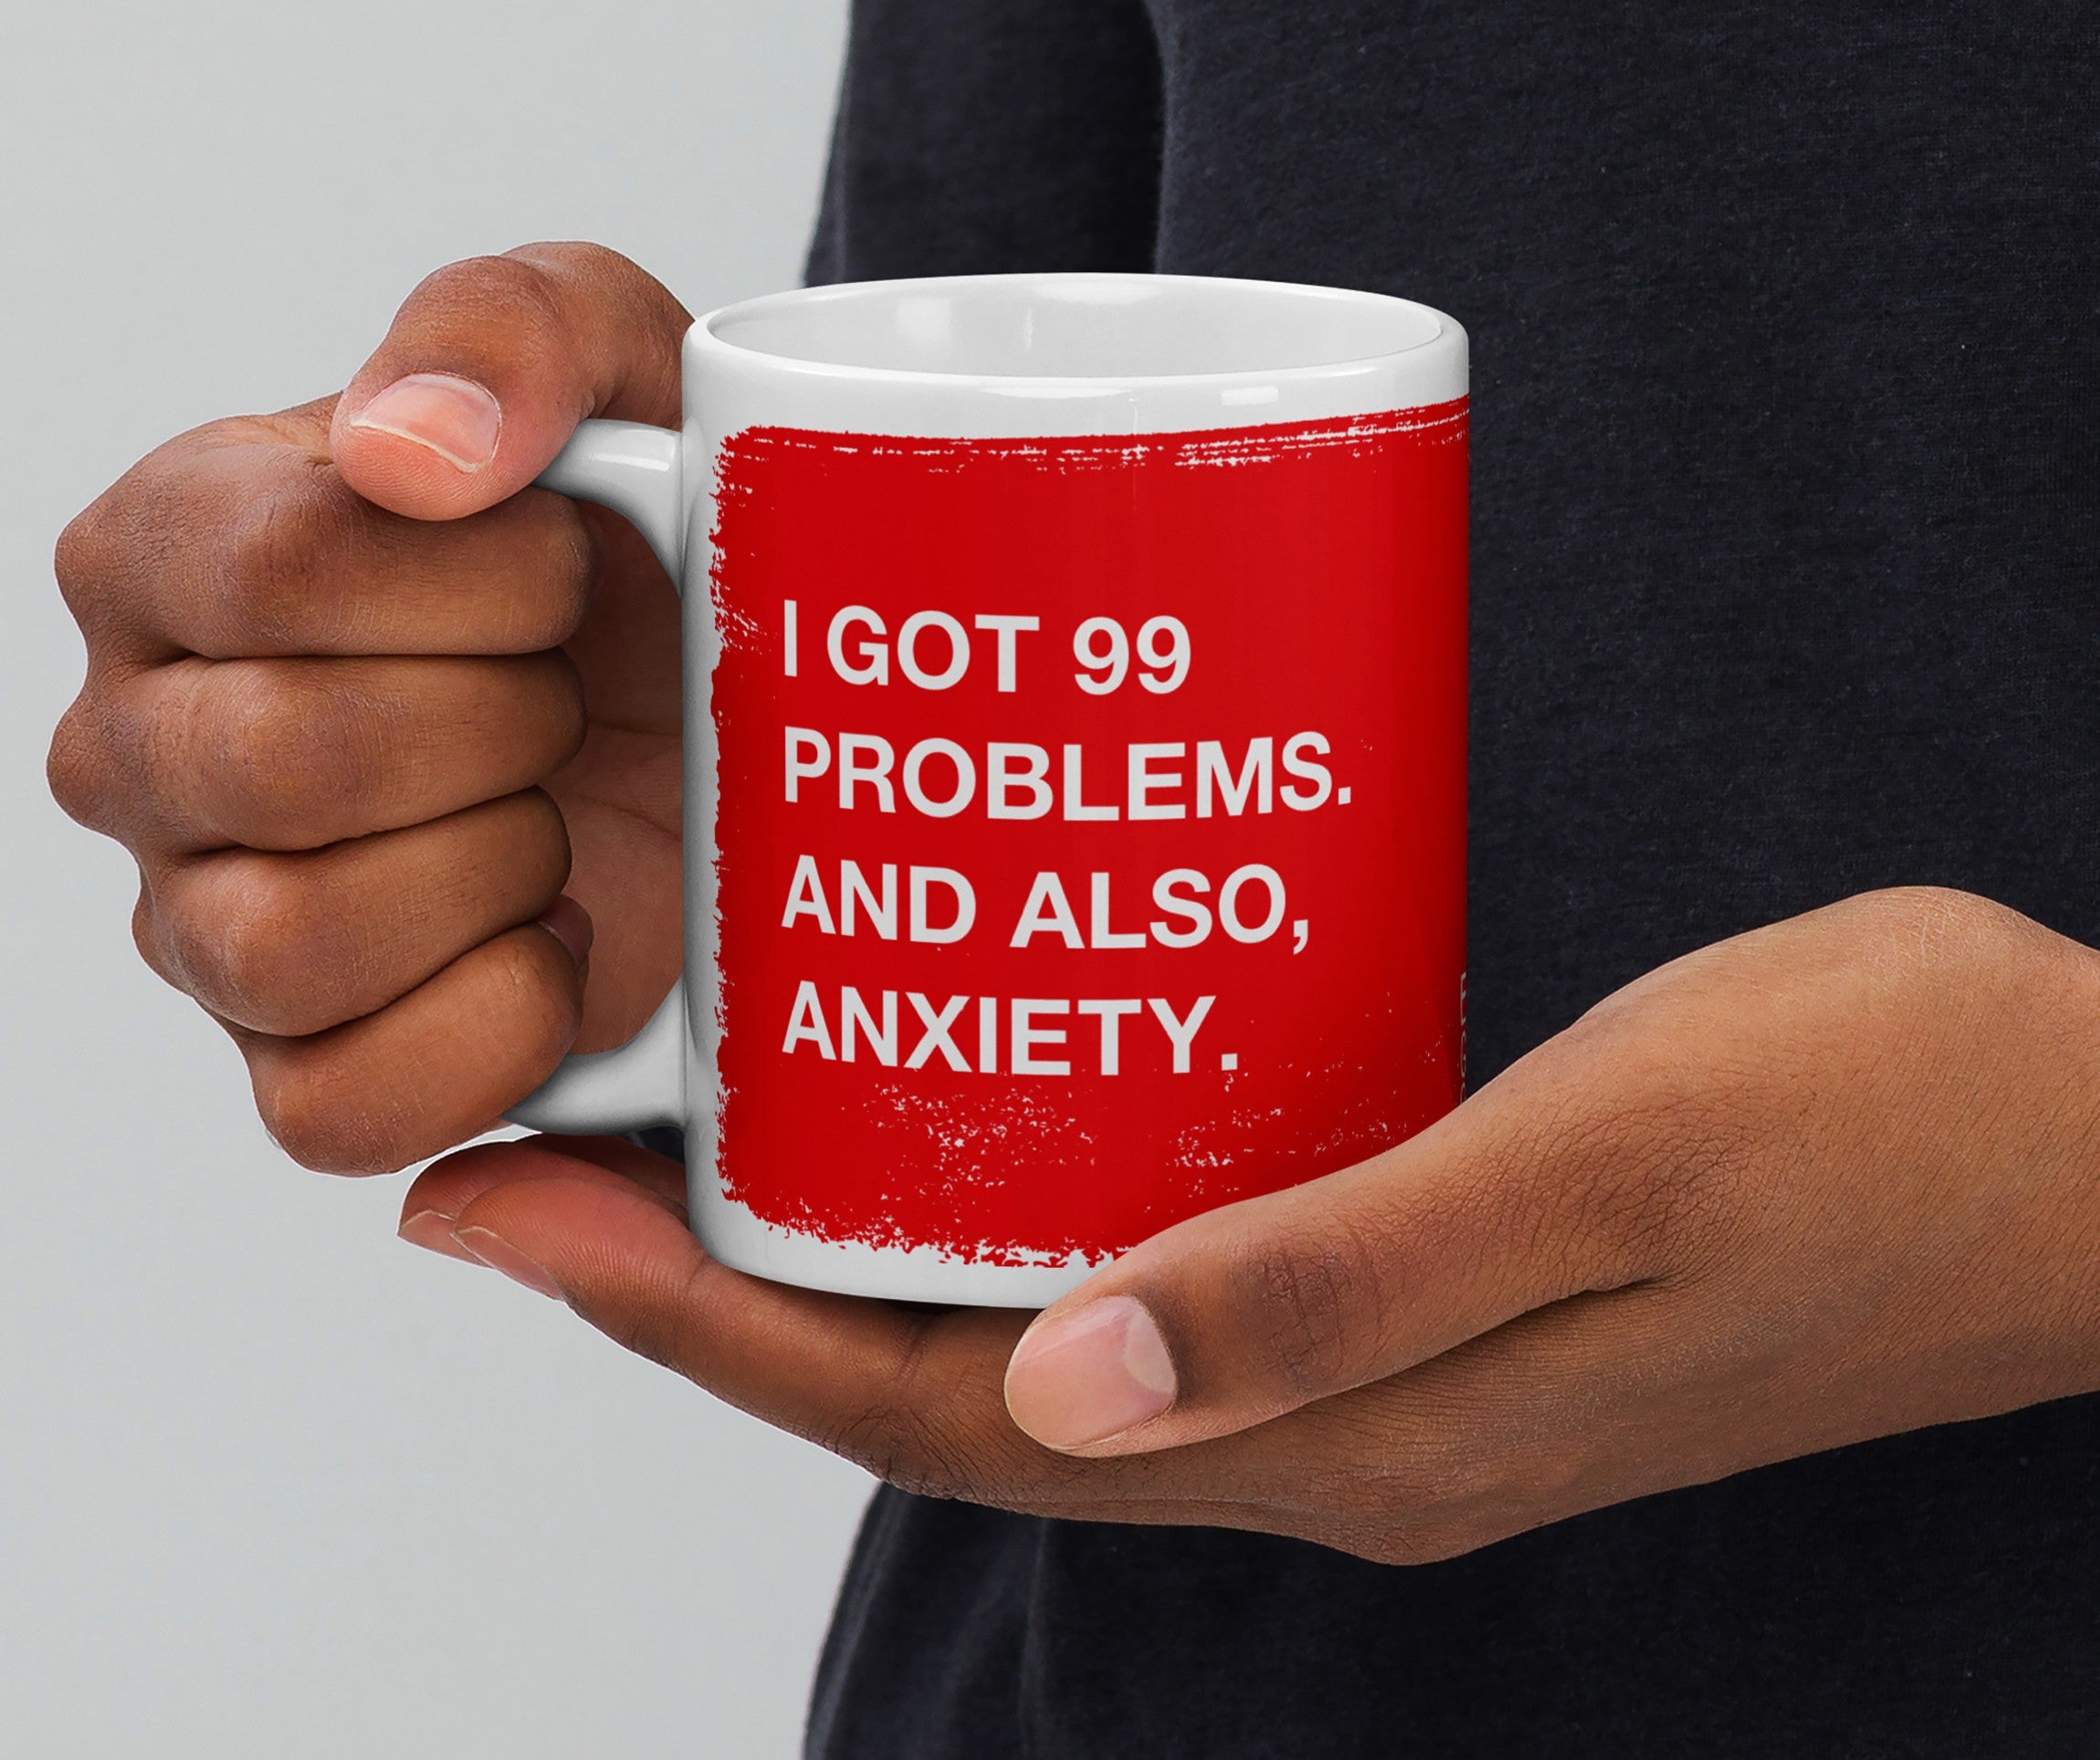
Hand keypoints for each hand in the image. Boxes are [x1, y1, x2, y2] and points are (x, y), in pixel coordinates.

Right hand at [49, 243, 688, 1171]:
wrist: (720, 692)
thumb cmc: (639, 526)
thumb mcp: (615, 360)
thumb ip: (510, 329)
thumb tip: (408, 450)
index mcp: (171, 545)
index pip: (282, 568)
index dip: (489, 582)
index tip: (573, 567)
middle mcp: (141, 739)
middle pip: (292, 761)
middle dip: (508, 725)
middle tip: (573, 698)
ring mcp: (199, 918)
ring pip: (291, 945)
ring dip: (493, 869)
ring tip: (555, 808)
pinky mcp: (296, 1063)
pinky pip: (336, 1109)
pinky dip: (490, 1033)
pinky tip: (560, 937)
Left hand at [397, 888, 2099, 1561]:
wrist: (2082, 1134)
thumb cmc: (1882, 1116)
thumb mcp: (1617, 1158)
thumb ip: (1349, 1272)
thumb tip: (1068, 1380)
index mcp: (1347, 1427)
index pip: (936, 1406)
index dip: (705, 1327)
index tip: (518, 1216)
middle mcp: (1321, 1414)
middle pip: (938, 1376)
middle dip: (716, 1286)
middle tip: (545, 1156)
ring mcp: (1363, 1343)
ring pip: (1024, 1313)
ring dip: (847, 1230)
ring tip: (701, 1108)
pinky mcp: (1409, 1250)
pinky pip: (1147, 1240)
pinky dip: (1012, 1179)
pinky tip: (969, 1072)